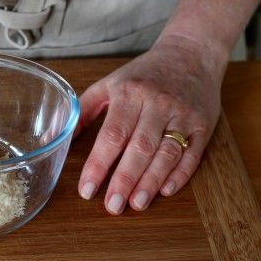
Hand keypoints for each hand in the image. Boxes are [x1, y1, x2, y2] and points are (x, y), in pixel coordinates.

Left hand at [76, 36, 224, 213]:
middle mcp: (157, 104)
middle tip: (111, 206)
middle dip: (124, 180)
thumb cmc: (144, 73)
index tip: (86, 189)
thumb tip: (57, 135)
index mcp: (130, 93)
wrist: (191, 53)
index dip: (98, 164)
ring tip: (136, 204)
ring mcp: (183, 115)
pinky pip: (192, 154)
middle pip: (140, 148)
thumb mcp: (109, 83)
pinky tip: (165, 191)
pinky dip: (179, 175)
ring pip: (166, 154)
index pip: (112, 134)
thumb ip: (83, 109)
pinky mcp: (204, 125)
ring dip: (150, 182)